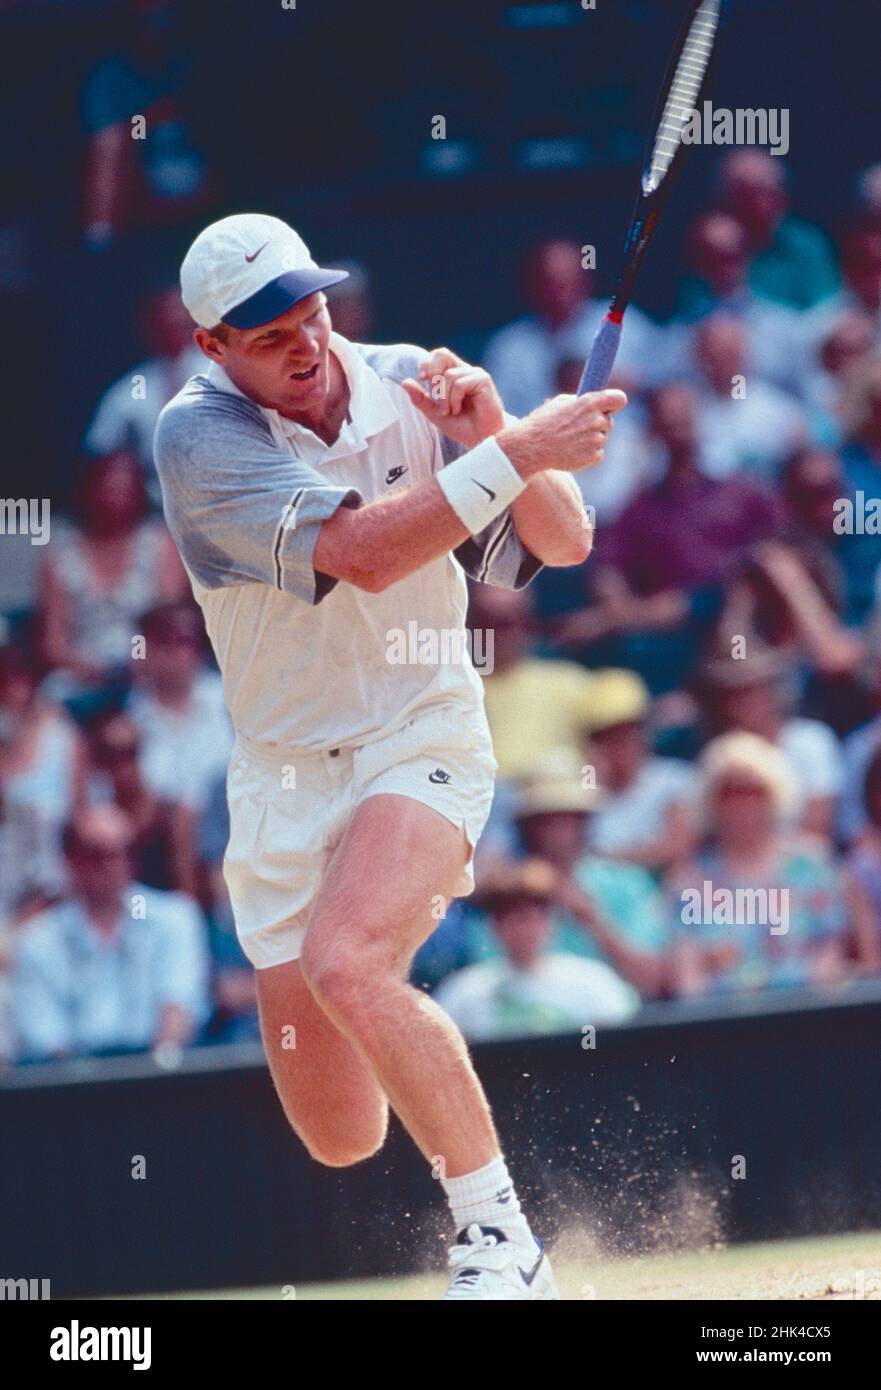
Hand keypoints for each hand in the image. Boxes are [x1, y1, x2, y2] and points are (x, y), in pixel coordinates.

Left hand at [401, 348, 504, 448]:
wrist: (481, 439)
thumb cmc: (463, 426)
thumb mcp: (435, 413)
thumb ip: (421, 399)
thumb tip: (405, 382)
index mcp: (455, 375)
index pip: (438, 355)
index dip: (427, 364)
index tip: (422, 379)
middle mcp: (465, 371)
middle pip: (442, 354)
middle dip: (433, 374)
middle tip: (434, 395)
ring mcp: (475, 374)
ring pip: (448, 375)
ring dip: (443, 398)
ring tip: (450, 411)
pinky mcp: (483, 381)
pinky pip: (459, 384)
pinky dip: (454, 399)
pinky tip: (459, 409)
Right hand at [498, 390, 627, 479]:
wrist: (532, 447)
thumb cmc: (543, 423)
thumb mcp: (560, 403)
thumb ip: (580, 402)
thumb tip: (593, 404)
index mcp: (590, 403)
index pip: (619, 399)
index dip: (615, 403)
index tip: (611, 406)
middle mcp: (597, 420)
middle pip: (609, 422)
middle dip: (597, 424)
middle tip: (578, 428)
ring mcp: (596, 440)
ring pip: (602, 439)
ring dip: (591, 440)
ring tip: (570, 441)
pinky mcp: (594, 457)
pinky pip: (598, 454)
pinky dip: (587, 454)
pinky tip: (571, 451)